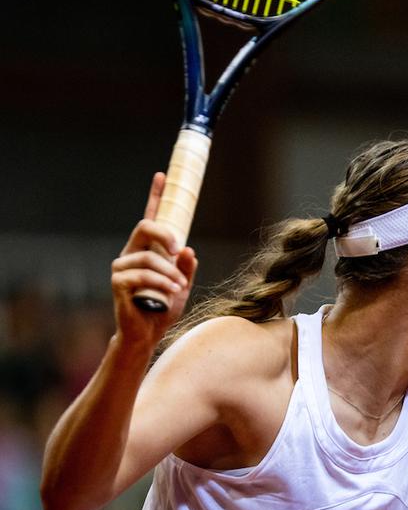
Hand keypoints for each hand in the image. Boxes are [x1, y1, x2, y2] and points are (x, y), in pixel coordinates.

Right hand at [111, 173, 197, 347]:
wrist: (148, 333)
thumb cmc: (164, 307)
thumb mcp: (183, 284)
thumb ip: (187, 267)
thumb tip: (188, 249)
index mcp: (148, 249)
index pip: (151, 217)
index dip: (156, 195)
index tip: (162, 176)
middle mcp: (132, 252)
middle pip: (145, 227)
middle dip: (165, 235)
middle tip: (179, 249)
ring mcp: (122, 266)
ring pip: (148, 257)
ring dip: (169, 272)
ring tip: (180, 286)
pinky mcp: (118, 282)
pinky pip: (142, 275)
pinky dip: (161, 283)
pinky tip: (171, 292)